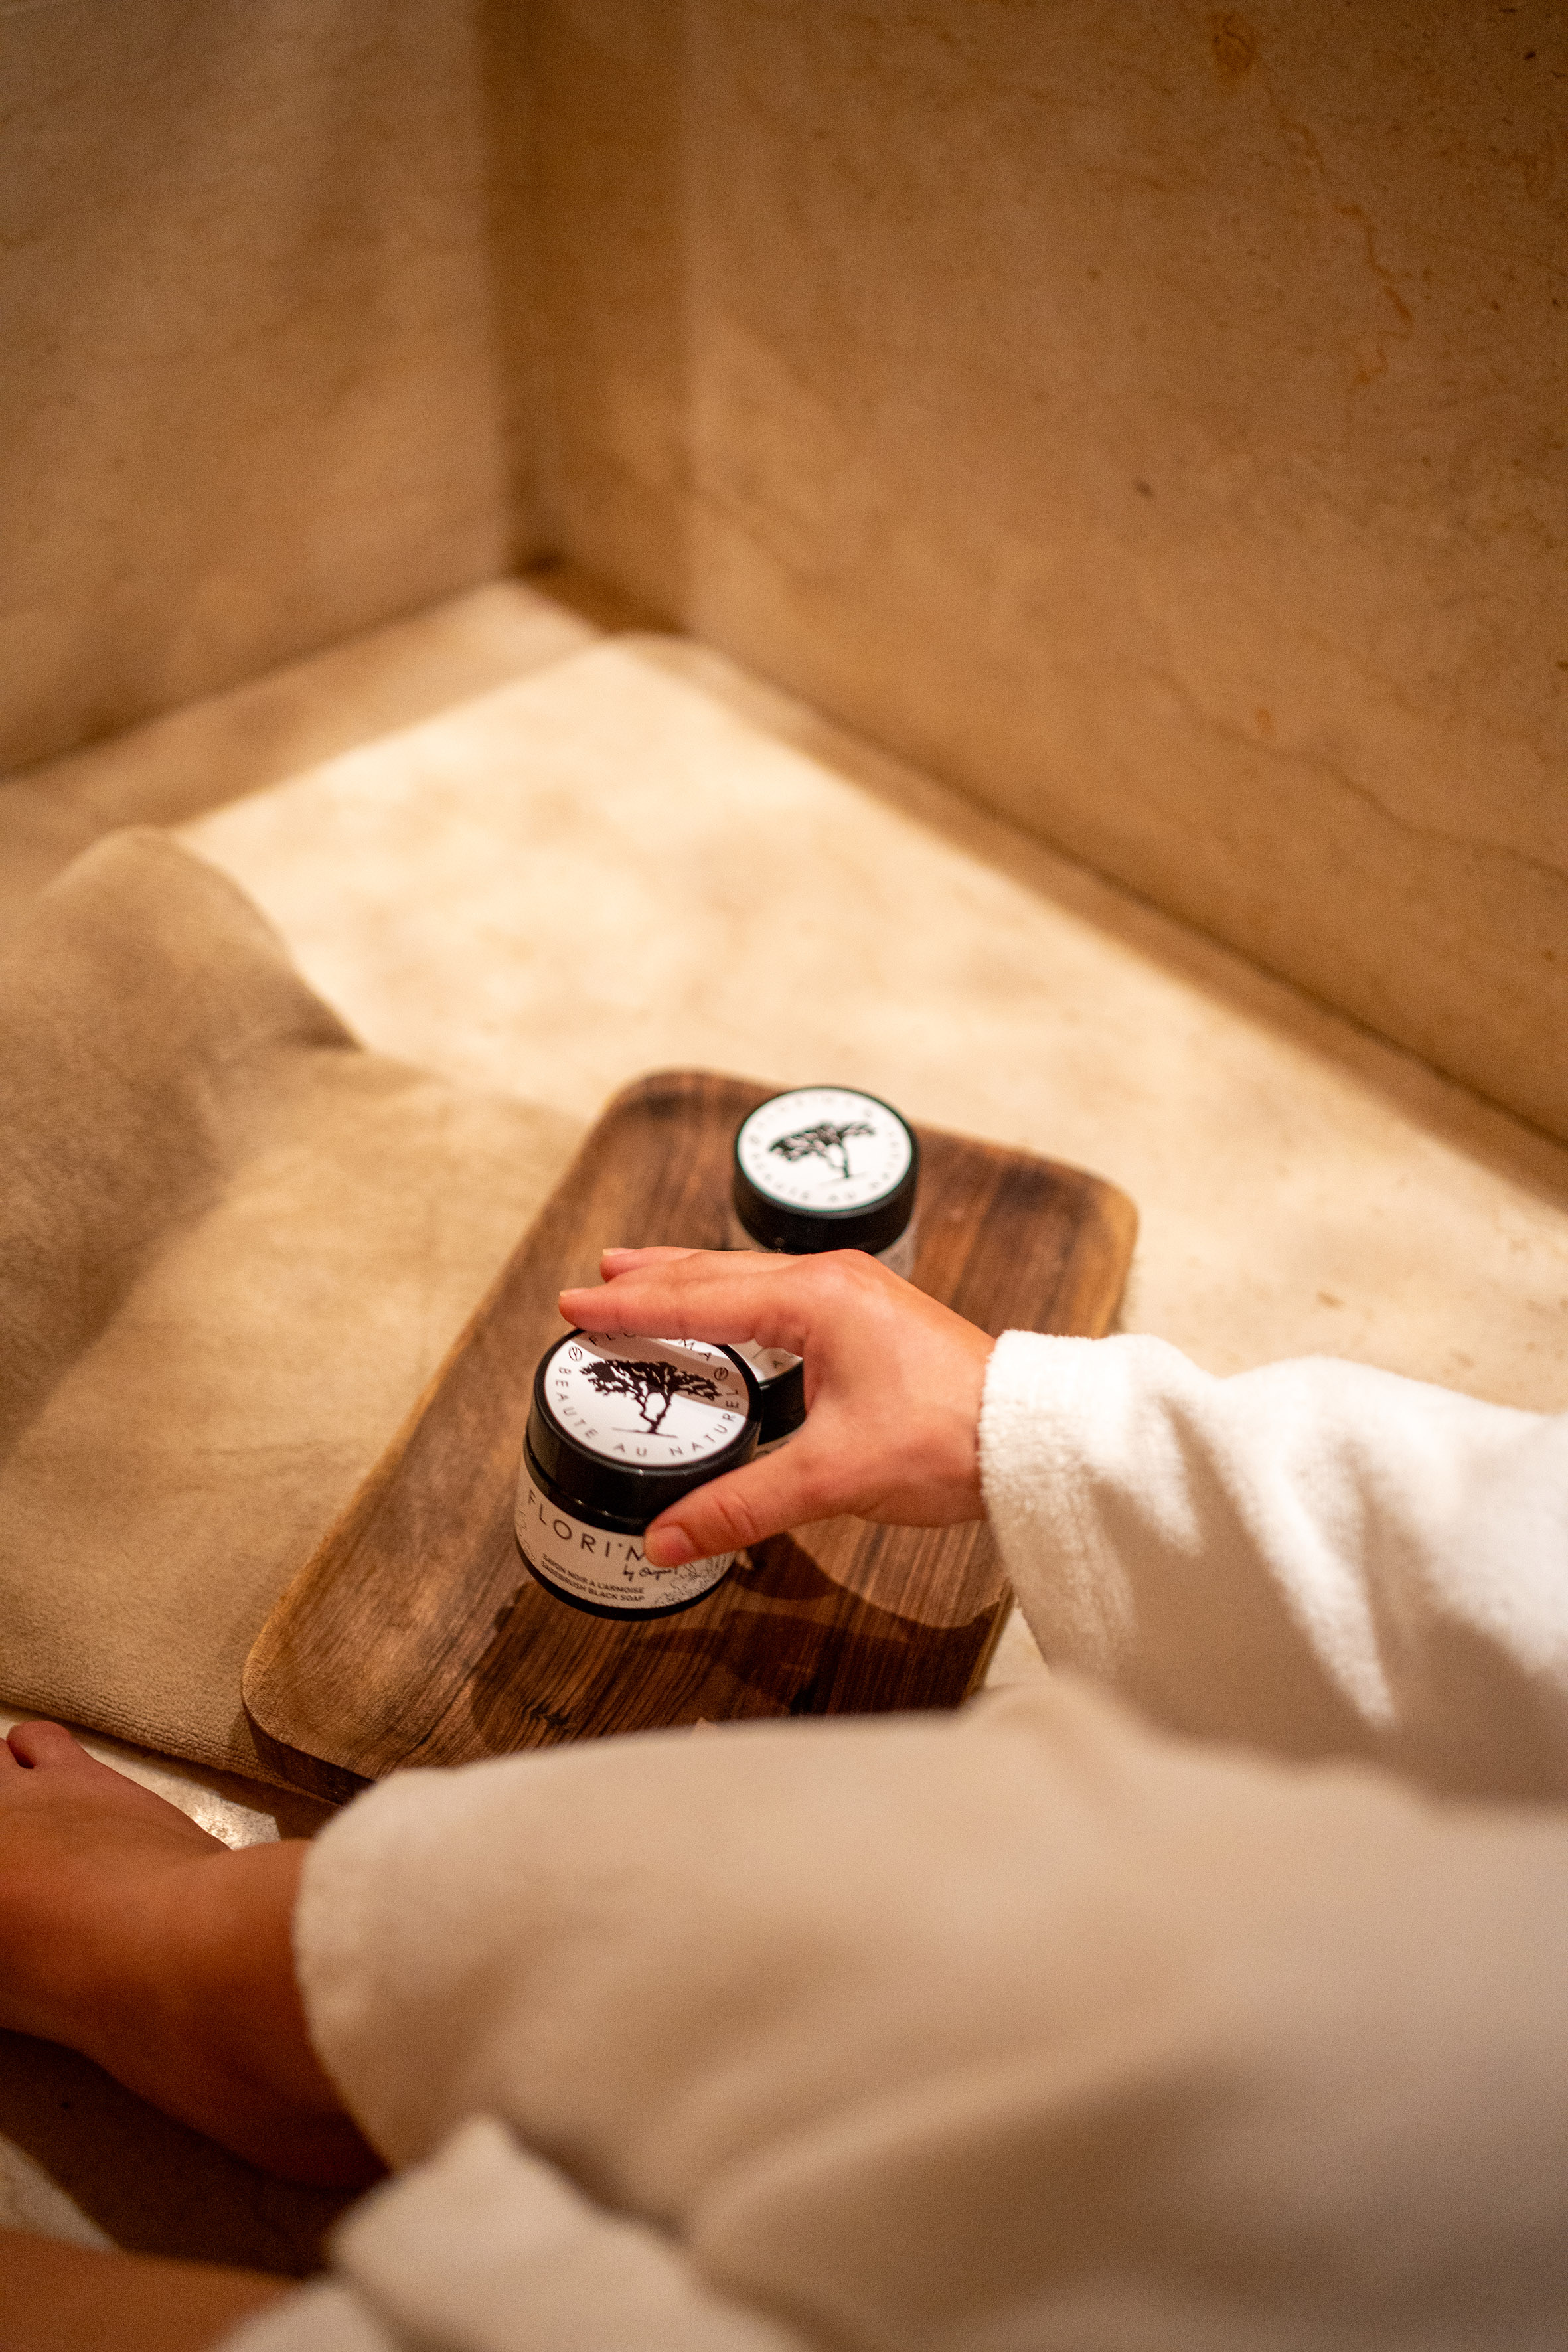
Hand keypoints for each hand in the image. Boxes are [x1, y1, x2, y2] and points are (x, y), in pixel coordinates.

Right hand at [557, 1247, 994, 1566]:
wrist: (1032, 1437)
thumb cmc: (950, 1438)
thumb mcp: (833, 1476)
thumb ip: (742, 1506)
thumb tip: (667, 1538)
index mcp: (814, 1298)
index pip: (697, 1295)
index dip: (630, 1304)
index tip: (576, 1304)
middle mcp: (832, 1282)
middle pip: (717, 1270)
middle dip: (653, 1276)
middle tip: (598, 1277)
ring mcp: (856, 1295)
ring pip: (751, 1278)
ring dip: (694, 1280)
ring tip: (645, 1278)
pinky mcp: (872, 1319)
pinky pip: (782, 1296)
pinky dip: (737, 1300)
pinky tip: (730, 1316)